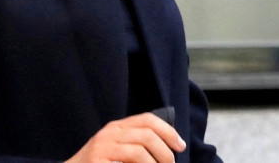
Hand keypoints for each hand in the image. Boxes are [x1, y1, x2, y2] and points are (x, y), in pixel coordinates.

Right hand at [65, 111, 185, 162]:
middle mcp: (109, 133)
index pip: (148, 120)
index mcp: (116, 127)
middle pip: (148, 135)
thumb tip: (169, 148)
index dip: (169, 131)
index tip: (180, 146)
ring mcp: (102, 147)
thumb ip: (136, 144)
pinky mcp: (98, 161)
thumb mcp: (116, 149)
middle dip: (165, 152)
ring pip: (140, 152)